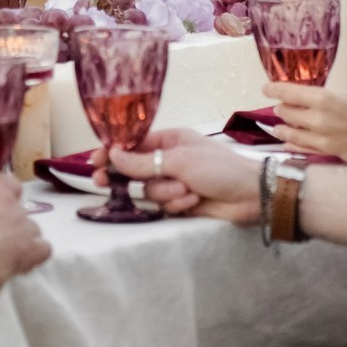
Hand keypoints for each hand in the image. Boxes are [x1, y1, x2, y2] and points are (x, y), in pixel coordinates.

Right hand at [0, 172, 48, 305]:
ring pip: (32, 230)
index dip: (3, 202)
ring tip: (2, 256)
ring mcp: (20, 223)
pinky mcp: (27, 250)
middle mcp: (8, 199)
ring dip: (20, 240)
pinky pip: (43, 249)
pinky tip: (19, 263)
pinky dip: (34, 256)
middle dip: (9, 224)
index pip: (10, 185)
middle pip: (20, 210)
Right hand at [92, 128, 257, 222]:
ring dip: (165, 193)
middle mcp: (169, 160)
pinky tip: (193, 201)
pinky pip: (163, 205)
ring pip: (149, 190)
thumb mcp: (180, 160)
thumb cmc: (219, 168)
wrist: (251, 196)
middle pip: (135, 170)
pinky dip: (176, 204)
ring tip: (186, 192)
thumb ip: (144, 161)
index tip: (95, 161)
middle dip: (126, 177)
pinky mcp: (181, 203)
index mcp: (170, 140)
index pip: (133, 145)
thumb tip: (113, 155)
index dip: (113, 153)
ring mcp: (174, 182)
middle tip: (103, 183)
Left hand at [260, 82, 346, 168]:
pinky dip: (292, 145)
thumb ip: (323, 100)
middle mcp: (320, 119)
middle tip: (279, 106)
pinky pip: (303, 149)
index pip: (289, 93)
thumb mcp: (346, 96)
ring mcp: (323, 139)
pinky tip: (285, 143)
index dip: (274, 90)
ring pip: (291, 133)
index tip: (266, 88)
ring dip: (281, 128)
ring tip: (275, 126)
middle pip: (287, 113)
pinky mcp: (328, 153)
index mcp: (325, 99)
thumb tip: (303, 100)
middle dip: (281, 108)